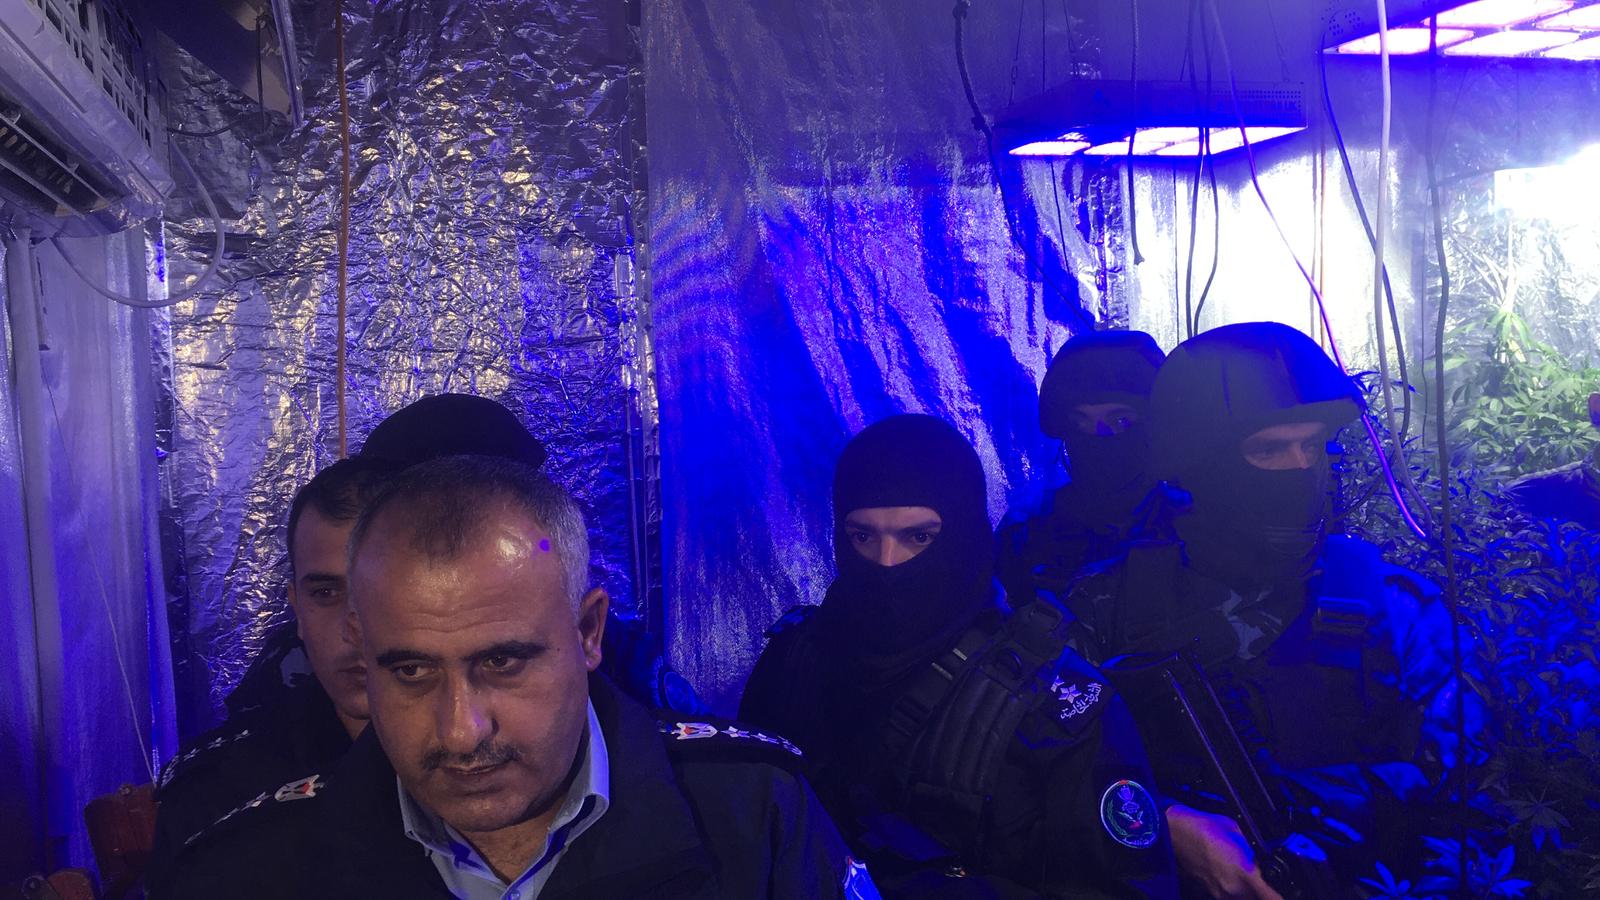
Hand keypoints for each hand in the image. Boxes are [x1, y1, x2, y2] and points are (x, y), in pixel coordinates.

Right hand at [1165, 804, 1284, 899]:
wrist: (1170, 831)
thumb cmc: (1201, 826)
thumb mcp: (1235, 831)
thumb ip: (1250, 851)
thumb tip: (1254, 860)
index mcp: (1245, 875)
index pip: (1273, 899)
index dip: (1279, 898)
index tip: (1281, 895)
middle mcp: (1233, 890)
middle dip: (1263, 893)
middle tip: (1262, 882)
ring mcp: (1218, 894)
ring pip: (1242, 899)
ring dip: (1246, 893)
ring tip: (1241, 876)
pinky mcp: (1206, 892)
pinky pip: (1226, 896)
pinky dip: (1233, 892)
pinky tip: (1228, 876)